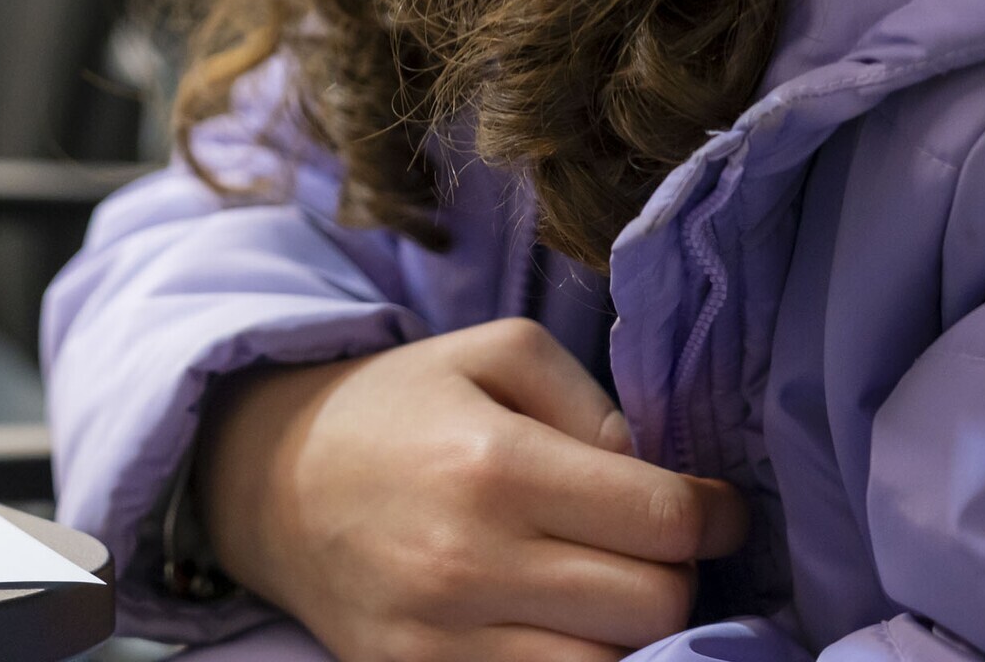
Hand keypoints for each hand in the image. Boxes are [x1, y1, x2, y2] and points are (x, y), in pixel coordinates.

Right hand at [201, 318, 747, 661]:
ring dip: (628, 627)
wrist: (268, 483)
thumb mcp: (489, 353)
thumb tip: (650, 474)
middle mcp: (472, 560)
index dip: (717, 518)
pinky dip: (575, 659)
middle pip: (657, 605)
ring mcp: (446, 637)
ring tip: (602, 583)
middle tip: (649, 544)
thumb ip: (589, 398)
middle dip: (676, 572)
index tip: (714, 510)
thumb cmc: (395, 409)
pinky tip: (562, 621)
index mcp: (495, 463)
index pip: (665, 521)